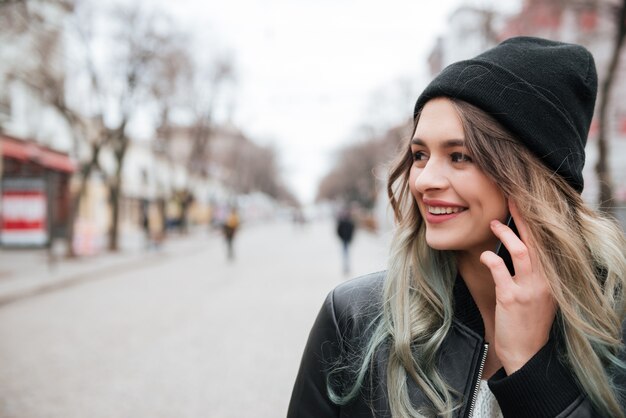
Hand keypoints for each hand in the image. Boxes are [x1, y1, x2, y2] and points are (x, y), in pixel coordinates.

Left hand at [480, 200, 555, 374]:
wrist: (526, 353)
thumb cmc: (528, 320)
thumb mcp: (538, 293)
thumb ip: (533, 270)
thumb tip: (519, 244)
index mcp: (552, 277)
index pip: (546, 242)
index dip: (535, 221)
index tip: (524, 202)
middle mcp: (545, 280)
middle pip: (537, 240)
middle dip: (523, 217)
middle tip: (511, 198)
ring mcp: (530, 290)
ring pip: (522, 251)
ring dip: (506, 234)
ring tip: (492, 222)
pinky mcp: (512, 299)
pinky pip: (501, 272)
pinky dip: (491, 259)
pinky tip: (484, 254)